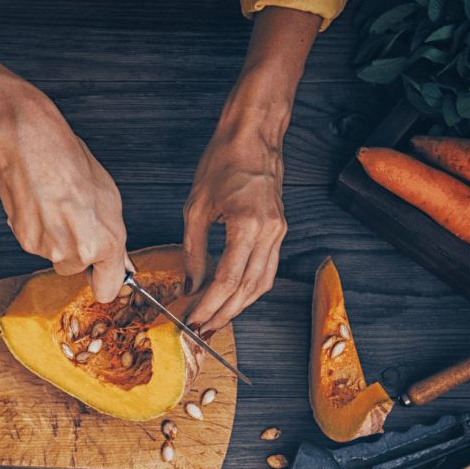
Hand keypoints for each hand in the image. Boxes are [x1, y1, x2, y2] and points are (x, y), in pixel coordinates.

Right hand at [0, 88, 129, 301]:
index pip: (108, 290)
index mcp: (105, 243)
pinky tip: (40, 204)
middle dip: (76, 250)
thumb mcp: (109, 198)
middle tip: (74, 218)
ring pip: (55, 255)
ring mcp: (48, 249)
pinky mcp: (24, 241)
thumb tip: (120, 260)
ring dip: (55, 237)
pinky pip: (35, 244)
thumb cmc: (71, 162)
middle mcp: (77, 252)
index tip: (101, 272)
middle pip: (76, 269)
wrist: (31, 144)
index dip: (103, 279)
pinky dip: (36, 229)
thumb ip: (113, 236)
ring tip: (56, 206)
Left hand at [182, 122, 286, 334]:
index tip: (193, 318)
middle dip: (223, 313)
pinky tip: (233, 298)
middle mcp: (269, 233)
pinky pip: (267, 271)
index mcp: (247, 224)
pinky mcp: (279, 231)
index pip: (227, 279)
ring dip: (238, 307)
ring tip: (216, 320)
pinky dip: (250, 289)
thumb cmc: (224, 162)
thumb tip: (190, 283)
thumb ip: (193, 250)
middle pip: (246, 289)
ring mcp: (278, 233)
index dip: (209, 304)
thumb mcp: (196, 207)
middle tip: (202, 329)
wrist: (254, 138)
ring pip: (261, 284)